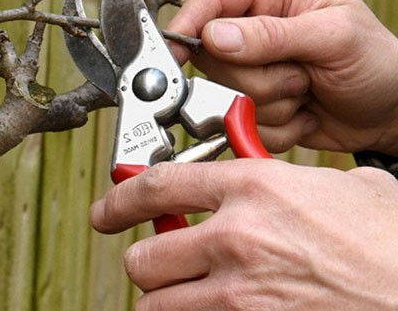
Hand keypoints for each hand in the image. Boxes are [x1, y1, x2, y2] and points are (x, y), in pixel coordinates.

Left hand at [90, 160, 397, 310]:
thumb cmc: (391, 244)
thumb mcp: (342, 189)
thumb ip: (290, 179)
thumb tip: (272, 177)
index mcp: (254, 188)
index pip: (156, 185)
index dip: (119, 198)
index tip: (107, 210)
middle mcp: (236, 238)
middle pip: (143, 257)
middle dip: (149, 261)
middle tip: (165, 261)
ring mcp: (239, 293)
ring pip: (155, 303)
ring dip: (165, 299)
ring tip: (186, 292)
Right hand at [167, 0, 397, 153]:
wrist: (390, 113)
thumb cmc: (377, 61)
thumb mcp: (335, 37)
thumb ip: (273, 34)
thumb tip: (214, 35)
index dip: (188, 26)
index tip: (177, 55)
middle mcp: (249, 22)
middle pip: (210, 56)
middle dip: (256, 77)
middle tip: (301, 74)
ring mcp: (247, 65)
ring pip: (222, 93)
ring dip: (271, 103)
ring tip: (307, 90)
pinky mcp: (248, 101)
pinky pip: (237, 121)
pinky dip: (274, 126)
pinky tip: (303, 110)